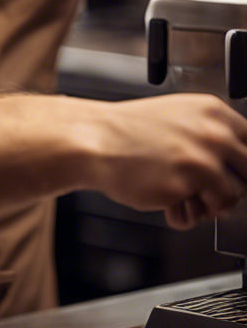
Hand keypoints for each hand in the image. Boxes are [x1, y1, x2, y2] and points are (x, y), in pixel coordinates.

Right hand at [86, 93, 246, 227]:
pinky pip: (203, 215)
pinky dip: (187, 216)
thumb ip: (213, 136)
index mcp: (213, 111)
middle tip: (208, 190)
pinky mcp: (186, 186)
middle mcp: (213, 133)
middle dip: (232, 187)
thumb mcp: (180, 118)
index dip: (243, 165)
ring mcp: (202, 159)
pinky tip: (170, 203)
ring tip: (184, 196)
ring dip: (210, 205)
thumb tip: (240, 168)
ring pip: (233, 198)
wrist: (96, 140)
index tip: (235, 175)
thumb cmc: (132, 132)